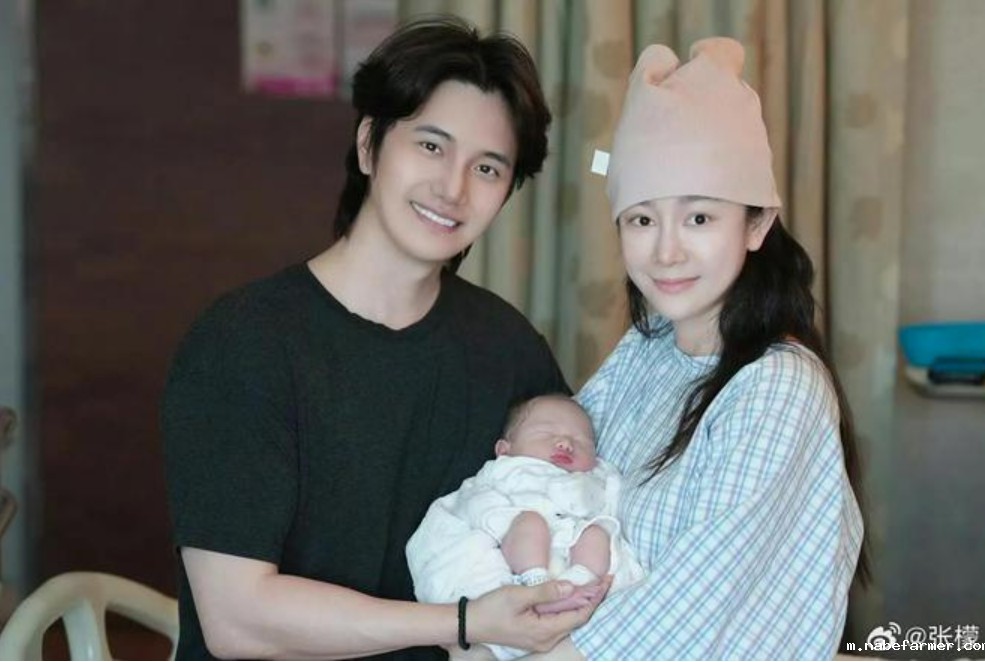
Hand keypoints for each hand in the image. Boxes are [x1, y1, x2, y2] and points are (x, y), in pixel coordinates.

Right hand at [465, 578, 609, 652]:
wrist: (470, 624)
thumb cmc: (492, 609)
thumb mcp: (518, 596)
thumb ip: (545, 592)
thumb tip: (571, 587)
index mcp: (545, 632)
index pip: (580, 615)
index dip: (595, 598)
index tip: (607, 581)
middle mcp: (547, 640)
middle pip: (578, 619)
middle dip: (592, 599)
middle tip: (604, 580)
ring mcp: (541, 640)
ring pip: (569, 621)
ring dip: (581, 603)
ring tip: (592, 585)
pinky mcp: (535, 636)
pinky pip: (558, 622)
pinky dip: (568, 608)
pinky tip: (570, 596)